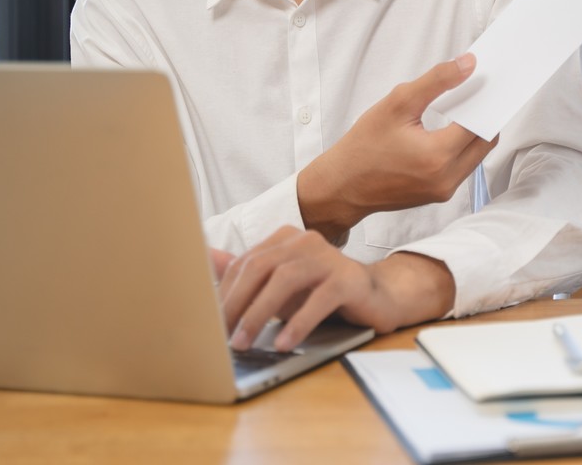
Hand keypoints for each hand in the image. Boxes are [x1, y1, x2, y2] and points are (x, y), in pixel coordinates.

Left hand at [216, 227, 454, 350]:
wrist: (376, 296)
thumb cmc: (321, 292)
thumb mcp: (280, 285)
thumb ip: (246, 272)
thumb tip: (205, 258)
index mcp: (286, 238)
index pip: (246, 262)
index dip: (226, 292)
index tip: (210, 322)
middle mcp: (306, 241)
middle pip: (261, 267)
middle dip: (237, 303)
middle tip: (221, 335)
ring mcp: (329, 258)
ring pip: (285, 279)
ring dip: (260, 314)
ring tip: (246, 342)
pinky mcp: (349, 279)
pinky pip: (318, 300)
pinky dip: (298, 323)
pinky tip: (284, 343)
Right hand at [296, 54, 498, 240]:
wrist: (342, 185)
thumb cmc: (363, 146)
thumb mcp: (398, 103)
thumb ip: (437, 81)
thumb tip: (468, 64)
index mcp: (438, 156)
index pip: (480, 123)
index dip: (486, 100)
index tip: (487, 82)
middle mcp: (447, 179)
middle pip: (485, 142)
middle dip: (485, 116)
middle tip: (479, 92)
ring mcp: (444, 190)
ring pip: (476, 156)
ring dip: (474, 133)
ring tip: (464, 108)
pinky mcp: (438, 195)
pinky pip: (463, 167)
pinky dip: (462, 147)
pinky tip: (450, 128)